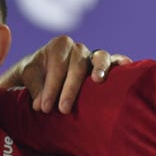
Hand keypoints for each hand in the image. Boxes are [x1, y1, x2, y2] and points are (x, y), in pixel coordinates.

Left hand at [0, 36, 131, 113]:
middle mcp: (78, 47)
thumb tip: (40, 105)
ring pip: (99, 57)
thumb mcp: (27, 78)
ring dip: (100, 68)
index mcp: (57, 46)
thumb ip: (33, 88)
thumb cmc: (37, 76)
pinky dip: (121, 62)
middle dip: (70, 88)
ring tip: (98, 81)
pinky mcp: (107, 64)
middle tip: (62, 110)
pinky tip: (127, 65)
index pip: (56, 66)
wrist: (48, 73)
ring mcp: (94, 55)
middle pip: (77, 64)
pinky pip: (116, 60)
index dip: (50, 87)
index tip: (44, 108)